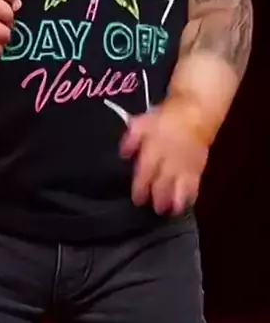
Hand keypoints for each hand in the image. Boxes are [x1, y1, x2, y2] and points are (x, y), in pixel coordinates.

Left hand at [120, 98, 209, 215]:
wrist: (194, 111)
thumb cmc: (165, 117)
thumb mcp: (141, 123)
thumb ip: (131, 139)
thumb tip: (124, 155)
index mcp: (154, 150)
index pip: (145, 174)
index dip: (141, 189)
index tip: (138, 200)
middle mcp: (169, 161)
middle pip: (163, 185)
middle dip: (158, 199)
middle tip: (155, 209)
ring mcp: (185, 166)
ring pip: (180, 188)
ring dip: (174, 201)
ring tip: (170, 211)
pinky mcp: (198, 167)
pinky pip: (194, 185)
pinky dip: (190, 197)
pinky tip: (186, 203)